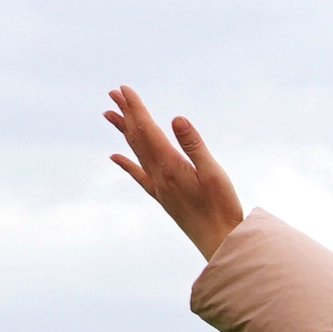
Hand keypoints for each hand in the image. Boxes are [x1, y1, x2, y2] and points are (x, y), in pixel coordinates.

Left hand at [105, 85, 246, 260]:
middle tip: (113, 94)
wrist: (218, 241)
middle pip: (137, 138)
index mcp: (170, 166)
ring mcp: (158, 187)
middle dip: (125, 114)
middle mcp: (158, 175)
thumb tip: (176, 119)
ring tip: (110, 115)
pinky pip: (138, 175)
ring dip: (124, 132)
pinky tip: (115, 156)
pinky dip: (126, 162)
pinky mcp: (162, 197)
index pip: (148, 130)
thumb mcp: (213, 172)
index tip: (125, 90)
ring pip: (135, 153)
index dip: (136, 108)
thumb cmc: (222, 208)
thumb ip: (194, 145)